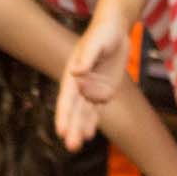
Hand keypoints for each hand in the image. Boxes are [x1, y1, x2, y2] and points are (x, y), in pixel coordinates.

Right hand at [56, 9, 130, 151]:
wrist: (116, 29)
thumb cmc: (103, 32)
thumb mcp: (97, 41)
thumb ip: (87, 57)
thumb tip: (75, 72)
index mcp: (72, 73)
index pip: (66, 98)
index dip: (63, 115)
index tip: (61, 131)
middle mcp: (79, 84)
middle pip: (74, 110)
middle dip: (72, 128)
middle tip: (70, 146)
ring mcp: (90, 89)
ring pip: (83, 113)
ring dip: (80, 128)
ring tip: (77, 146)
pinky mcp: (102, 91)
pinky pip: (96, 110)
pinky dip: (92, 122)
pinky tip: (89, 135)